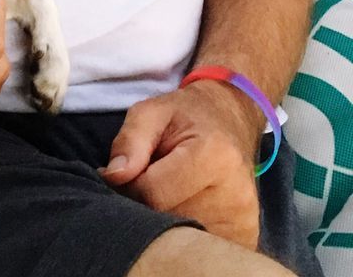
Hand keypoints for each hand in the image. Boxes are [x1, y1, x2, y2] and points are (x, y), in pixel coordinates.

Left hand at [100, 82, 262, 249]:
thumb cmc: (187, 116)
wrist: (231, 122)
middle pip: (167, 220)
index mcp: (215, 156)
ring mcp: (243, 222)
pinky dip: (184, 232)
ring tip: (168, 192)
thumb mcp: (152, 111)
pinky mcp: (245, 239)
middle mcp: (236, 195)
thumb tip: (112, 176)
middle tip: (148, 182)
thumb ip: (130, 140)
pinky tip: (184, 207)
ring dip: (164, 219)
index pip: (153, 194)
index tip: (131, 172)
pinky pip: (200, 247)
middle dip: (146, 205)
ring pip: (181, 238)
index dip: (130, 185)